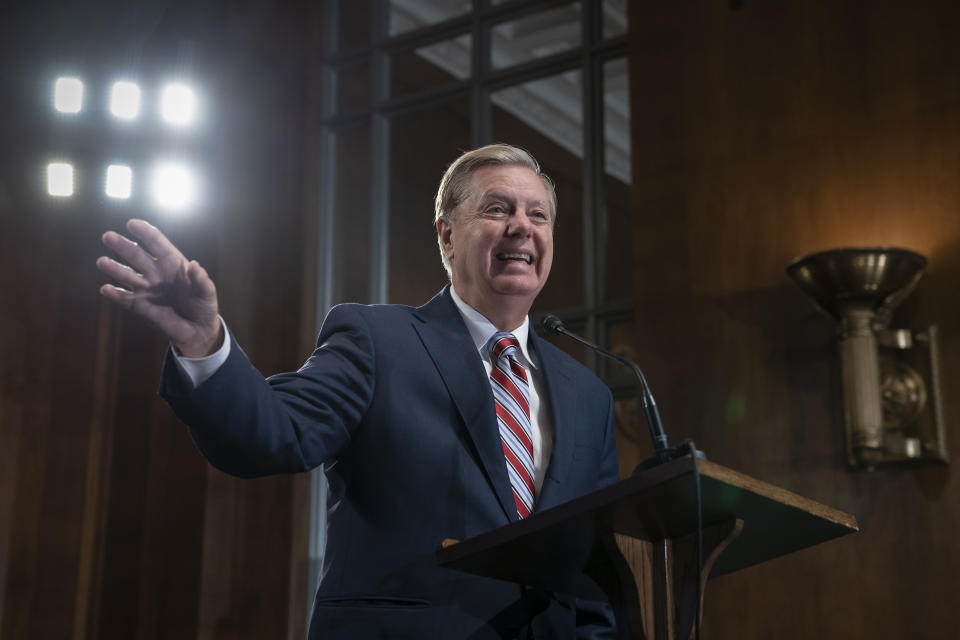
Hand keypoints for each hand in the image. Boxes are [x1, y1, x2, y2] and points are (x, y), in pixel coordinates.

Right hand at [97, 219, 222, 356]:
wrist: (197, 330)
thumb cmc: (203, 306)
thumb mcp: (207, 293)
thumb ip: (201, 280)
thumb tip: (194, 265)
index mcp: (173, 263)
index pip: (157, 244)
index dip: (145, 233)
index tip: (132, 224)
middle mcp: (156, 273)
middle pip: (137, 255)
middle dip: (123, 246)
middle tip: (108, 236)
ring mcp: (146, 289)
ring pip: (127, 275)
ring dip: (114, 269)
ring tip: (102, 262)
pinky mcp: (140, 306)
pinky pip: (125, 299)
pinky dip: (115, 295)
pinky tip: (106, 290)